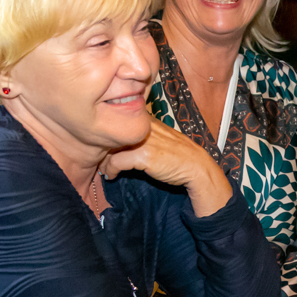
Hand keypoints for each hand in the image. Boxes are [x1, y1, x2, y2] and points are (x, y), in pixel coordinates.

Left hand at [102, 119, 233, 217]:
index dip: (109, 136)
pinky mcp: (144, 155)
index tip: (105, 149)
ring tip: (105, 169)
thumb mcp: (161, 138)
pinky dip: (111, 170)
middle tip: (101, 160)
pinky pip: (116, 162)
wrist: (196, 167)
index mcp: (148, 120)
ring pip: (110, 147)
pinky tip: (112, 175)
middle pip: (112, 133)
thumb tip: (123, 142)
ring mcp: (144, 140)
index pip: (119, 121)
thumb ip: (144, 135)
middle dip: (103, 148)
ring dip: (104, 160)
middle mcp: (144, 127)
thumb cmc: (179, 156)